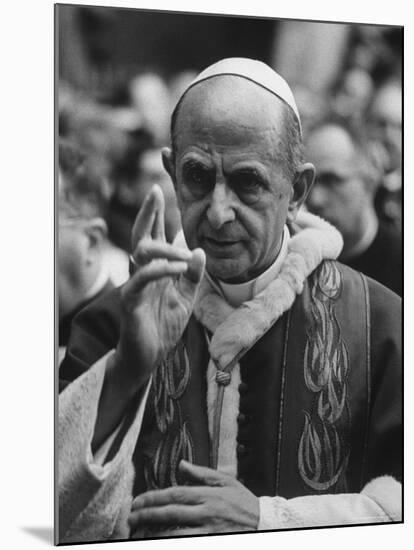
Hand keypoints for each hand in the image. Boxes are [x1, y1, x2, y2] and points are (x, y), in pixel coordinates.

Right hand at [114, 185, 204, 392]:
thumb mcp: (186, 296)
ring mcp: (135, 284)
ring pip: (141, 251)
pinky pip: (143, 278)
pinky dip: (162, 269)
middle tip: (154, 190)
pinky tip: (179, 267)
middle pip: (142, 234)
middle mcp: (143, 271)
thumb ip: (193, 274)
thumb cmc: (164, 324)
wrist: (150, 356)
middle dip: (148, 212)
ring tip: (185, 252)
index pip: (155, 234)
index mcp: (156, 268)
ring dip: (164, 246)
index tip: (161, 189)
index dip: (157, 213)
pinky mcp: (131, 300)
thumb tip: (199, 250)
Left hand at [128, 460, 259, 537]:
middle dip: (148, 515)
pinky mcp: (213, 542)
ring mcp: (209, 530)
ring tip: (140, 534)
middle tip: (131, 518)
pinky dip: (175, 541)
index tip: (138, 501)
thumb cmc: (244, 501)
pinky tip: (162, 540)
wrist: (265, 523)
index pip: (175, 494)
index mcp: (208, 494)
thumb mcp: (225, 481)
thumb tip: (181, 464)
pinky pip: (189, 543)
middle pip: (171, 513)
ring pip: (177, 533)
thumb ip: (201, 473)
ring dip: (157, 533)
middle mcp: (207, 512)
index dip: (154, 497)